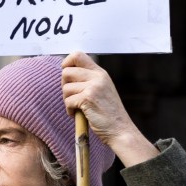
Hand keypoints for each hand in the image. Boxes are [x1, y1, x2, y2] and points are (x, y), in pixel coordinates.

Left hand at [59, 52, 154, 166]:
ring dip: (67, 100)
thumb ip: (88, 80)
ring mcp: (94, 87)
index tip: (67, 77)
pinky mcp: (88, 98)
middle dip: (65, 86)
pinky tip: (77, 114)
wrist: (120, 130)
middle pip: (66, 72)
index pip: (78, 55)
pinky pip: (68, 101)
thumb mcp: (102, 90)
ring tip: (77, 108)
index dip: (66, 63)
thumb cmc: (108, 113)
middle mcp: (98, 77)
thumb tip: (65, 73)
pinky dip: (69, 110)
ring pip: (65, 88)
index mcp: (100, 73)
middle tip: (72, 97)